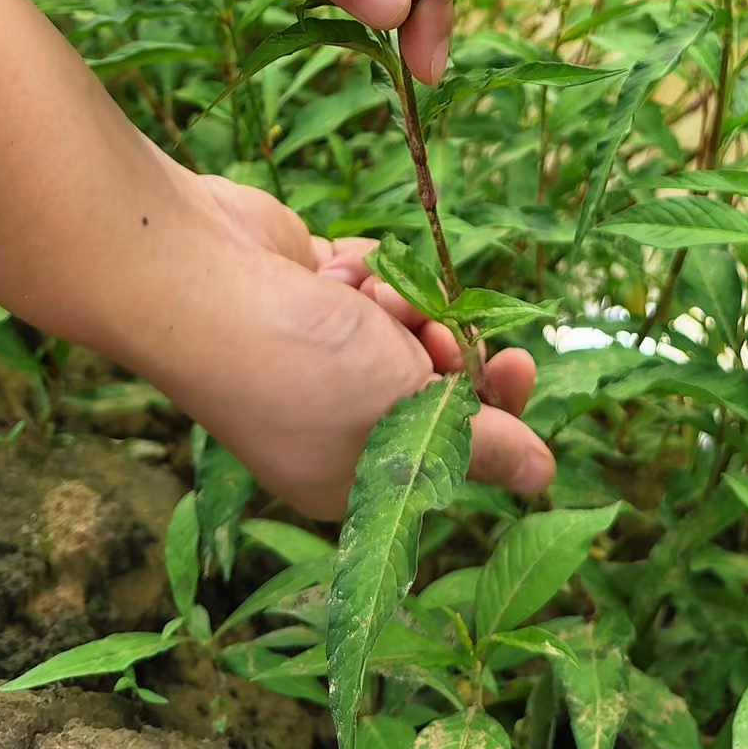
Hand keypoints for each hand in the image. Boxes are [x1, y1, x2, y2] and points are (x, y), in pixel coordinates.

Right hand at [145, 172, 554, 520]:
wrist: (203, 280)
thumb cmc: (304, 369)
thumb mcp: (404, 416)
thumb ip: (480, 441)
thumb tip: (544, 475)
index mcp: (353, 477)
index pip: (451, 448)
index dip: (493, 407)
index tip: (516, 364)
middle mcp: (335, 419)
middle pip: (432, 377)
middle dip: (443, 343)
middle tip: (444, 328)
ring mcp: (318, 350)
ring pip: (406, 318)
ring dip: (399, 301)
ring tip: (367, 300)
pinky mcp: (307, 288)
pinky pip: (370, 276)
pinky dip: (361, 270)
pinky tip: (327, 273)